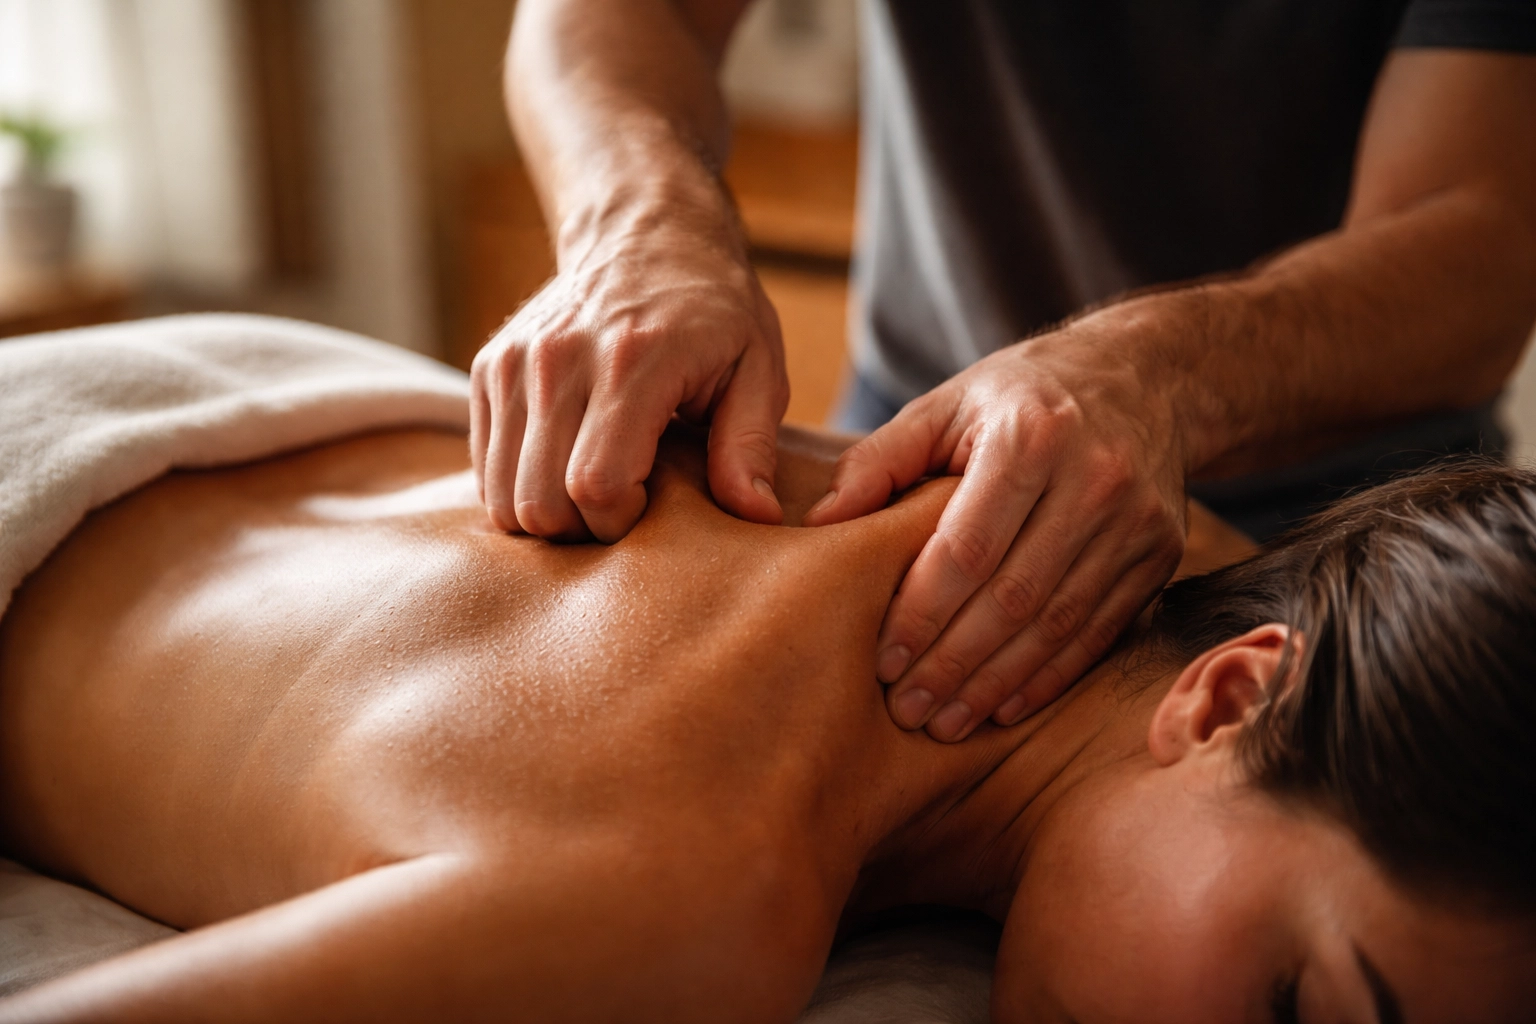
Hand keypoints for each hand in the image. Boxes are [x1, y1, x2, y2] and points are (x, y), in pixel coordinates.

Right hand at [470, 213, 788, 541]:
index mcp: (633, 361)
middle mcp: (559, 358)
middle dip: (583, 529)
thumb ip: (751, 446)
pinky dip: (520, 486)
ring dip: (548, 514)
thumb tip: (758, 516)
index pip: (596, 484)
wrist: (646, 232)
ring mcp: (514, 362)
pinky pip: (485, 467)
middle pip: (540, 501)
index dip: (622, 522)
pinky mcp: (489, 368)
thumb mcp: (758, 369)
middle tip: (624, 507)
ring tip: (595, 488)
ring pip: (502, 494)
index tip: (652, 507)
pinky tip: (565, 466)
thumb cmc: (714, 311)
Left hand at [803, 323, 1188, 739]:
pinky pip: (1099, 632)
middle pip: (1013, 597)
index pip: (966, 548)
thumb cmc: (1020, 395)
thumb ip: (880, 459)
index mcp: (1030, 437)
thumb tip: (820, 521)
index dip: (922, 612)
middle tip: (906, 708)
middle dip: (953, 664)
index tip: (882, 661)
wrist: (1145, 377)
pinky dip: (1049, 678)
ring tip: (945, 721)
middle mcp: (1094, 480)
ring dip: (996, 685)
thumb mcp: (947, 403)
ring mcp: (1136, 522)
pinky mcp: (1161, 554)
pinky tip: (1003, 707)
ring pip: (1057, 625)